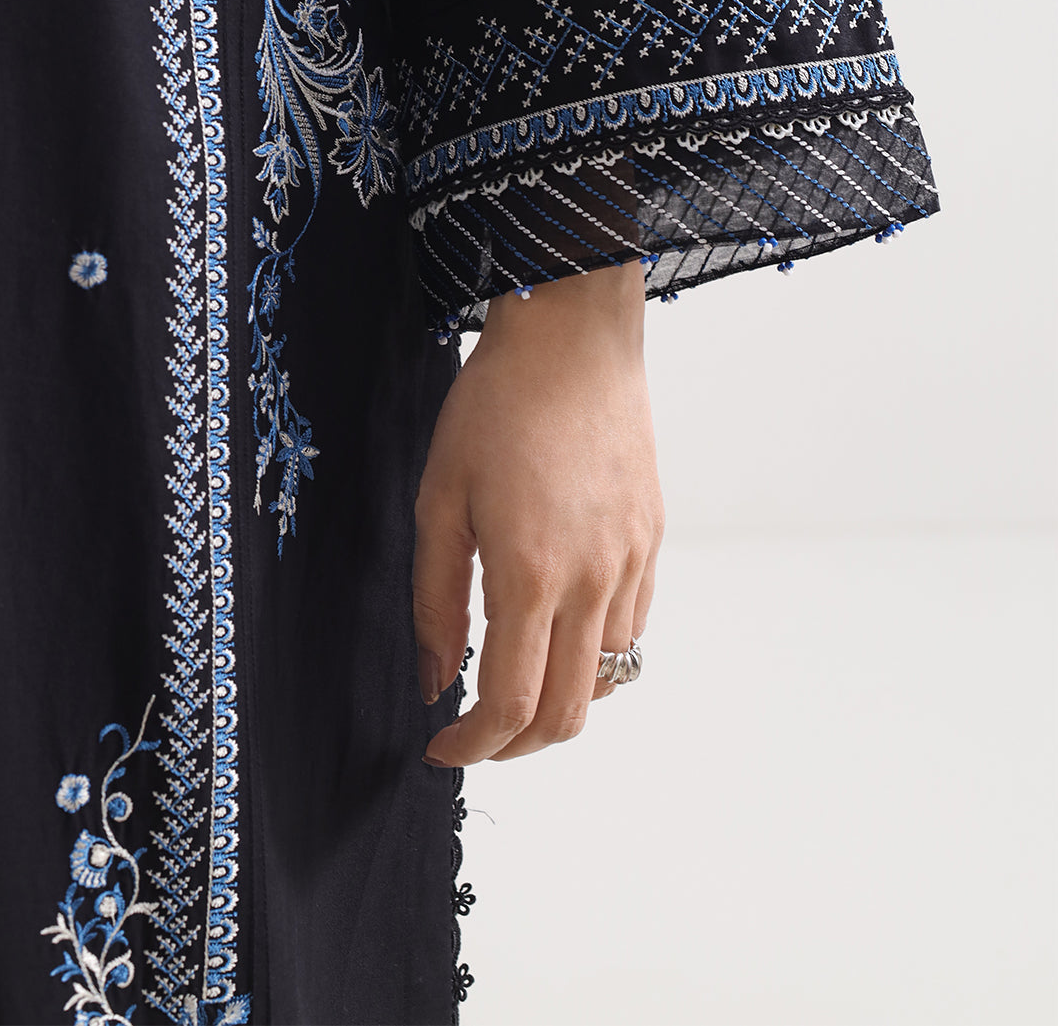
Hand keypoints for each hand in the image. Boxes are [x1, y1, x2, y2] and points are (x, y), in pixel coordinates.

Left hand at [413, 261, 663, 765]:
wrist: (574, 338)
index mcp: (532, 574)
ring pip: (608, 674)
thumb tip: (434, 681)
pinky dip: (595, 649)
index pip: (511, 706)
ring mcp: (633, 561)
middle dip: (516, 746)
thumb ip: (435, 601)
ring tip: (514, 671)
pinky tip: (558, 620)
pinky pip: (632, 625)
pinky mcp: (653, 538)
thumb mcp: (439, 500)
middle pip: (569, 714)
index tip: (441, 749)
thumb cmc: (496, 406)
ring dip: (559, 696)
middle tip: (475, 735)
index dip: (472, 748)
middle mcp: (595, 579)